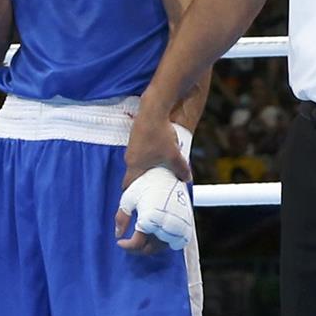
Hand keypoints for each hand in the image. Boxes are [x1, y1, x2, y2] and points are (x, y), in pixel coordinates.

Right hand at [115, 122, 194, 252]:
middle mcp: (131, 159)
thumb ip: (181, 169)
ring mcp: (132, 148)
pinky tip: (156, 156)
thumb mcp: (174, 156)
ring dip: (143, 170)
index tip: (134, 205)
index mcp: (136, 167)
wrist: (153, 110)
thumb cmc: (161, 135)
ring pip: (136, 164)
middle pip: (131, 177)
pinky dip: (146, 158)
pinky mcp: (136, 138)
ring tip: (154, 175)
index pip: (128, 188)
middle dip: (137, 185)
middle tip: (145, 193)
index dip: (131, 198)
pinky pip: (140, 153)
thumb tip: (187, 180)